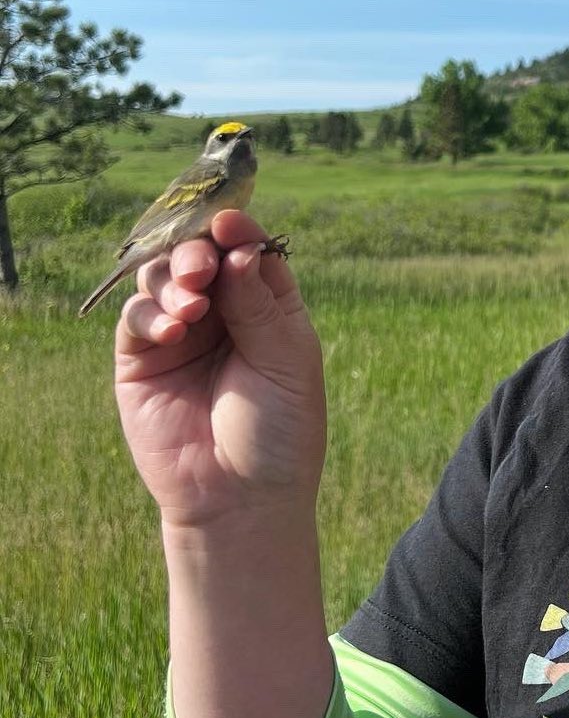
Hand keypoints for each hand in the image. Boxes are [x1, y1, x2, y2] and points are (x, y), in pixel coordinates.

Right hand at [115, 209, 325, 530]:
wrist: (242, 497)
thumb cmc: (281, 428)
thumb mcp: (284, 358)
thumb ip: (258, 303)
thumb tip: (238, 247)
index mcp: (266, 305)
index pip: (247, 251)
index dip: (237, 231)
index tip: (227, 220)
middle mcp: (222, 312)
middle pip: (200, 255)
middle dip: (198, 250)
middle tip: (203, 267)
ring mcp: (180, 333)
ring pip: (163, 277)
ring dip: (173, 278)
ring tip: (193, 305)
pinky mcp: (142, 360)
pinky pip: (135, 318)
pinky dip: (150, 313)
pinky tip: (174, 329)